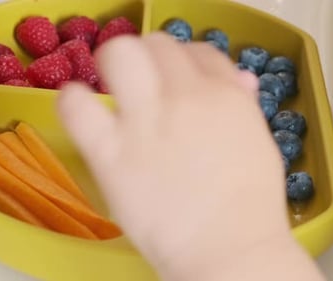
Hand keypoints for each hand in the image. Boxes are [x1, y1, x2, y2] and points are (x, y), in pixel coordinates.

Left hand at [57, 33, 322, 280]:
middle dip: (153, 57)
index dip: (188, 63)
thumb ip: (243, 106)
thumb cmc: (251, 205)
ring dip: (117, 63)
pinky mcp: (112, 154)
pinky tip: (81, 107)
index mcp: (225, 96)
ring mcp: (147, 124)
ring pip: (121, 54)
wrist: (230, 251)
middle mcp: (186, 98)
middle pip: (159, 45)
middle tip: (149, 82)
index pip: (200, 52)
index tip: (180, 81)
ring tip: (116, 86)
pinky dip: (73, 100)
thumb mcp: (259, 144)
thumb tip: (239, 80)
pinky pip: (77, 107)